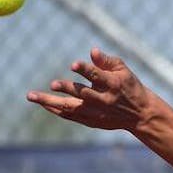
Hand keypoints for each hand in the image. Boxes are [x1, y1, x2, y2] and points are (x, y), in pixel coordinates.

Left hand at [26, 48, 151, 130]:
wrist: (140, 114)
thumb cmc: (129, 86)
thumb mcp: (123, 70)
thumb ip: (107, 61)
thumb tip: (92, 51)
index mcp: (113, 84)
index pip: (97, 76)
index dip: (85, 70)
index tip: (74, 64)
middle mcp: (104, 99)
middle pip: (82, 94)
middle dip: (66, 88)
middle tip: (51, 84)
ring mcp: (96, 112)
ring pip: (71, 107)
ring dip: (50, 102)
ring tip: (32, 96)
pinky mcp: (92, 121)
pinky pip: (70, 116)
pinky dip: (56, 110)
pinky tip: (42, 103)